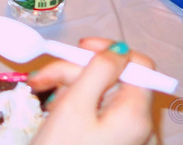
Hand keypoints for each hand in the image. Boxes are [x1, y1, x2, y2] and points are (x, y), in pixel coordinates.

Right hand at [29, 39, 155, 144]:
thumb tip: (119, 49)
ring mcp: (128, 140)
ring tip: (43, 98)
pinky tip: (56, 114)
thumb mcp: (74, 105)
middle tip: (42, 80)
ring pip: (104, 97)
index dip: (110, 50)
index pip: (139, 65)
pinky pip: (101, 117)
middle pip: (116, 81)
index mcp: (136, 114)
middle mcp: (141, 128)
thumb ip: (98, 70)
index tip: (78, 47)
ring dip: (72, 89)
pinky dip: (78, 108)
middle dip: (78, 72)